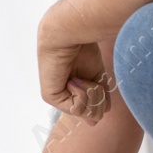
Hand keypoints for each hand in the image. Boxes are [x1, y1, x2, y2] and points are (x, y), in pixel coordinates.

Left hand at [37, 6, 110, 124]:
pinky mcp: (50, 96)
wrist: (69, 34)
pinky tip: (73, 80)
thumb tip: (101, 116)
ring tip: (80, 77)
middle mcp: (64, 96)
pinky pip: (77, 109)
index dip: (102, 102)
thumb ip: (99, 95)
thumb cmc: (82, 48)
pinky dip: (82, 93)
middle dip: (99, 99)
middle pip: (94, 117)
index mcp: (75, 91)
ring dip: (91, 94)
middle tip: (92, 80)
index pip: (94, 112)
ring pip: (88, 114)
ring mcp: (57, 97)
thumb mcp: (97, 75)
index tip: (97, 82)